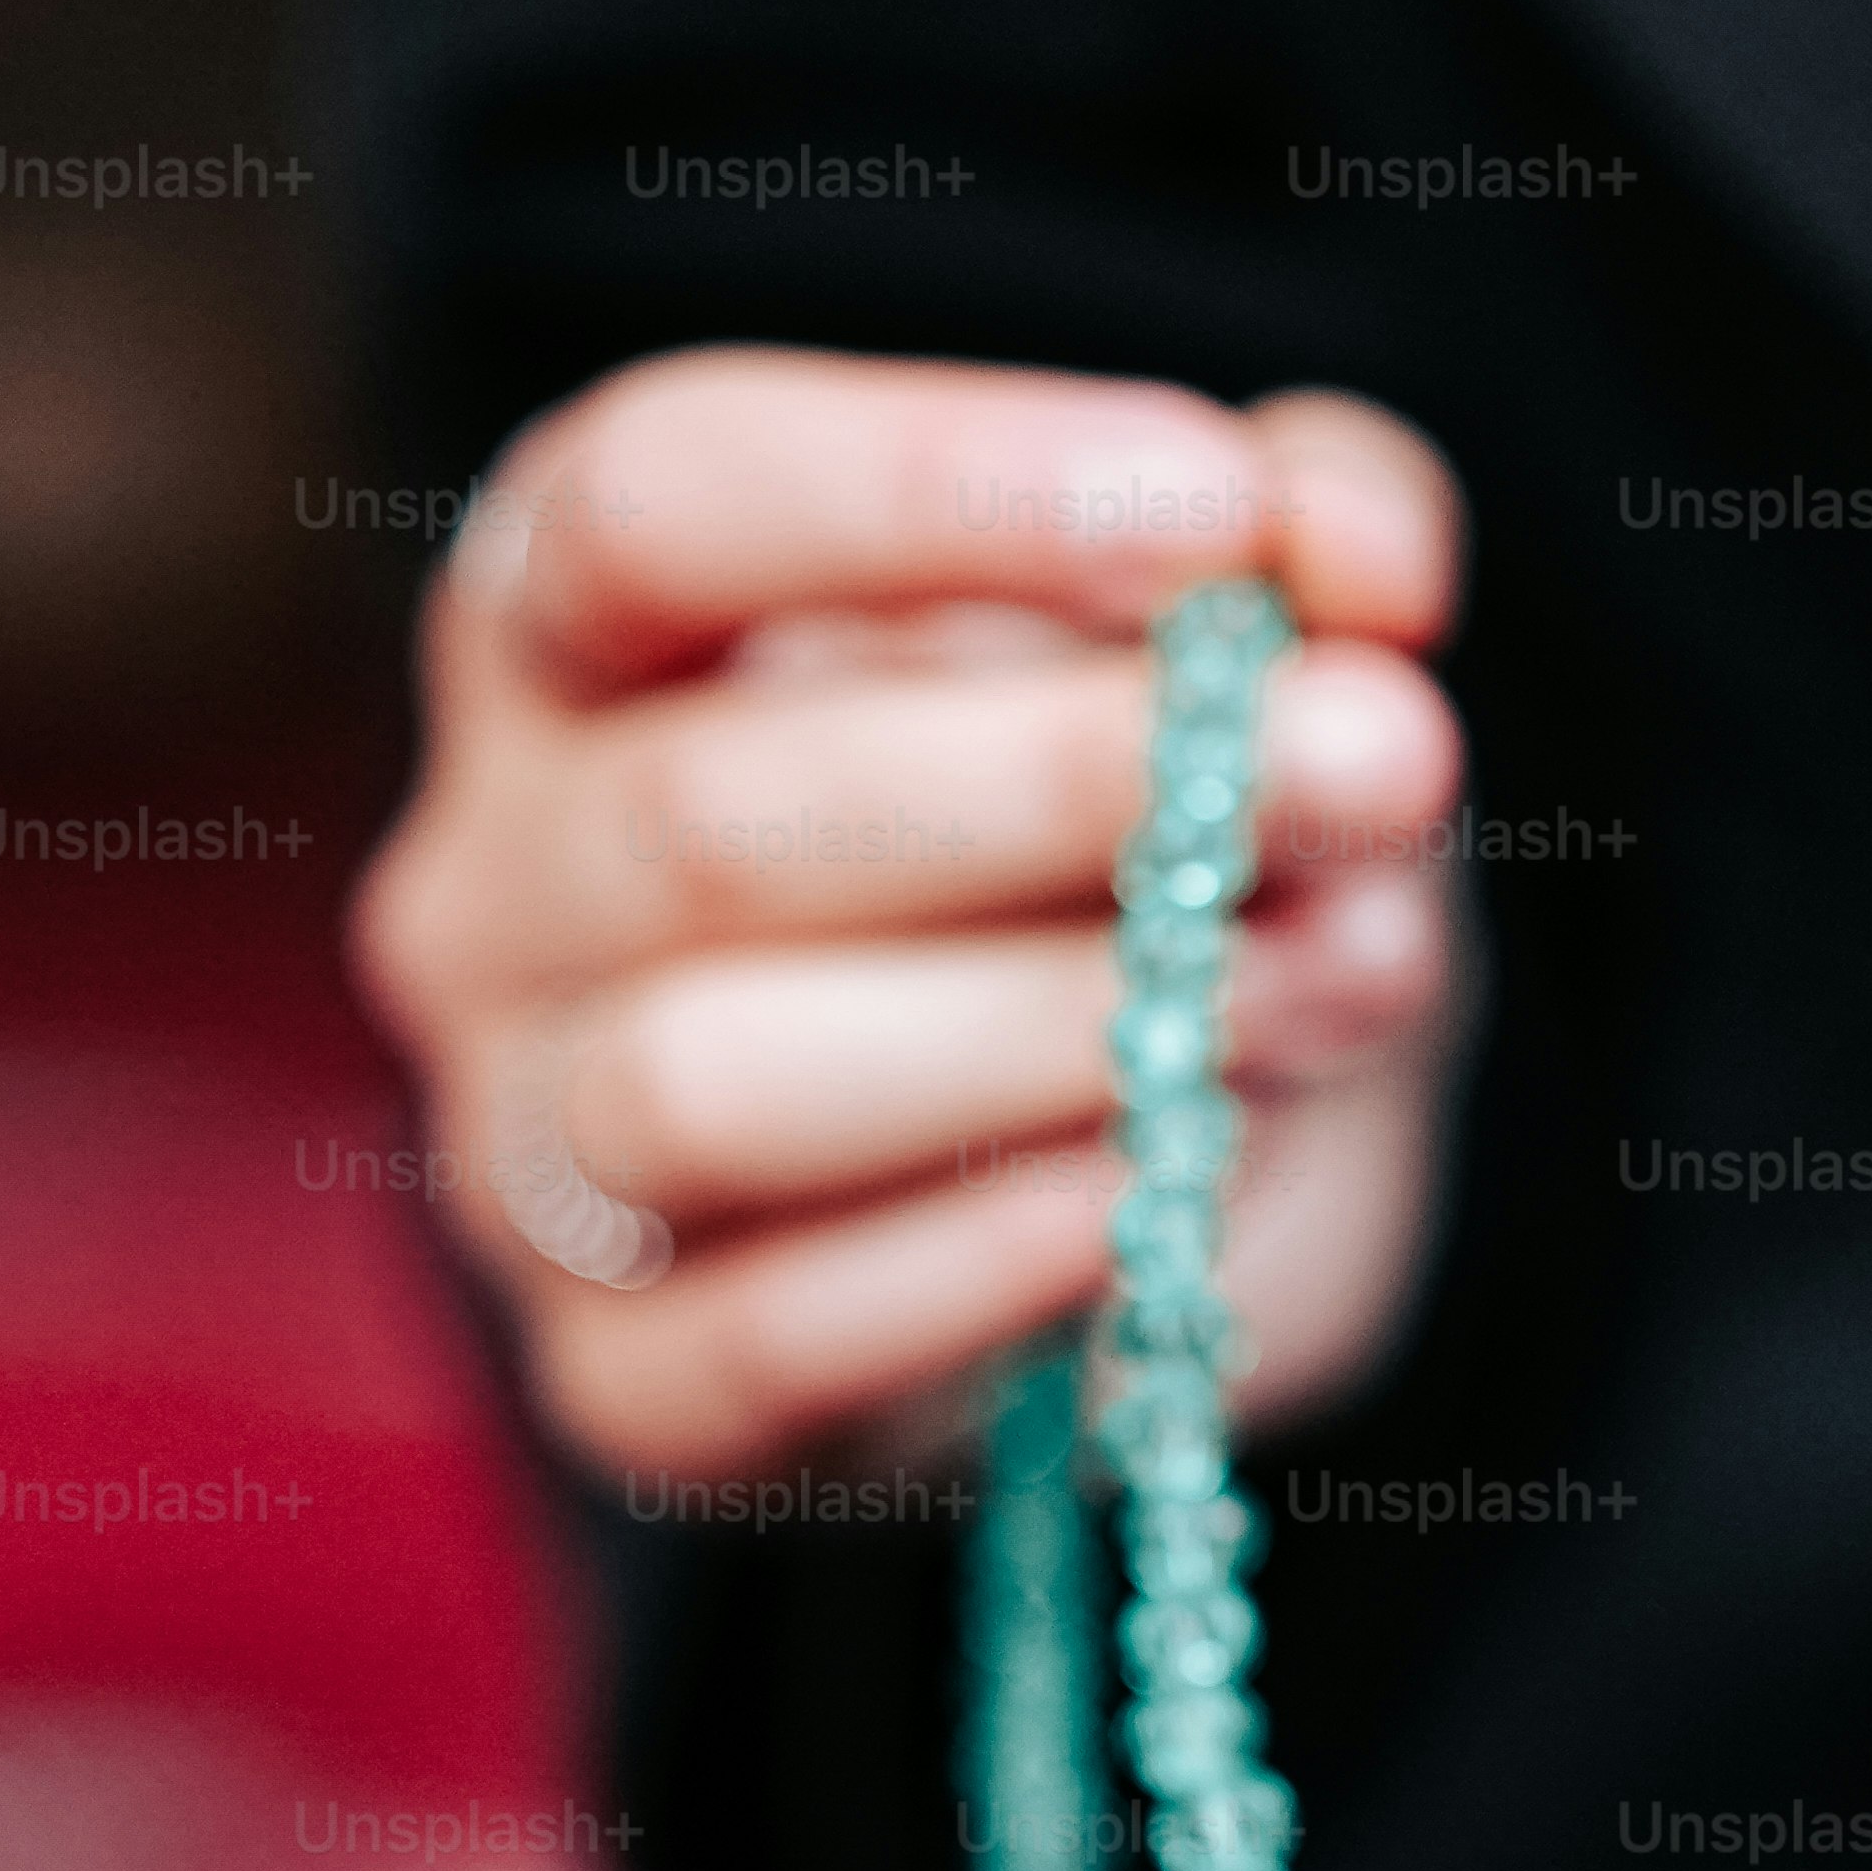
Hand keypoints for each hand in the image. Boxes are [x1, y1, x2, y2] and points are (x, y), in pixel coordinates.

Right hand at [349, 350, 1469, 1484]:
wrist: (1165, 1171)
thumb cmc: (1139, 840)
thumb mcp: (1247, 644)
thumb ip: (1307, 532)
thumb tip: (1363, 553)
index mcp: (573, 623)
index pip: (654, 504)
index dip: (925, 491)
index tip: (1217, 508)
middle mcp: (492, 878)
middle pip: (701, 813)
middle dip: (1068, 782)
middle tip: (1379, 762)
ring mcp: (521, 1149)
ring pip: (702, 1081)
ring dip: (1050, 1029)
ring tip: (1324, 986)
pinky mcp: (620, 1378)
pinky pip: (753, 1340)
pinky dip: (975, 1267)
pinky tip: (1151, 1199)